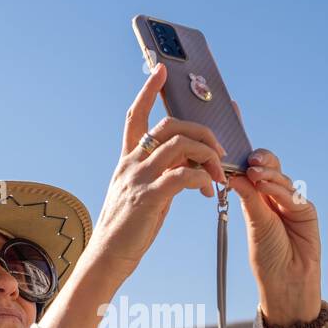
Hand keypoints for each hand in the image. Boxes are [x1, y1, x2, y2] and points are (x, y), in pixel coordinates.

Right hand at [86, 63, 228, 281]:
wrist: (107, 257)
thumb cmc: (128, 228)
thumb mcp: (143, 193)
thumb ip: (161, 174)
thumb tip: (189, 166)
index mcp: (128, 159)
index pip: (136, 115)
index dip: (148, 91)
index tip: (161, 70)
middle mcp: (131, 163)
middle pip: (169, 126)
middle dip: (201, 131)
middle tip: (219, 151)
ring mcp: (139, 179)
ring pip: (180, 145)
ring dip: (207, 156)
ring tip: (218, 176)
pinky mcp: (149, 198)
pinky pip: (182, 175)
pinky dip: (201, 177)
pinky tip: (207, 190)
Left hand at [226, 101, 321, 324]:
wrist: (287, 284)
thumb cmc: (268, 258)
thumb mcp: (253, 223)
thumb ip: (248, 196)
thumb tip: (234, 171)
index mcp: (257, 196)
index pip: (248, 165)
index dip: (241, 145)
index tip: (230, 119)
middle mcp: (274, 195)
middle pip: (267, 165)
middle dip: (258, 157)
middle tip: (247, 158)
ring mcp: (291, 201)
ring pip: (279, 177)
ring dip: (267, 173)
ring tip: (254, 171)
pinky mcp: (306, 210)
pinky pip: (291, 193)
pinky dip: (278, 188)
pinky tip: (266, 186)